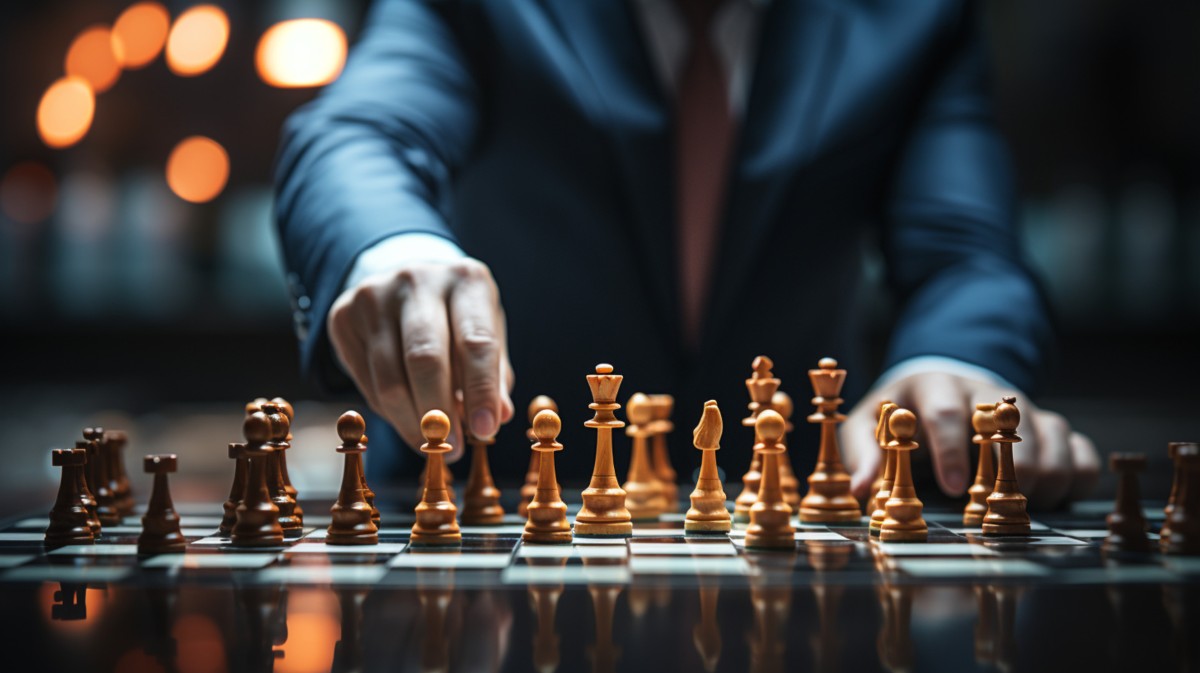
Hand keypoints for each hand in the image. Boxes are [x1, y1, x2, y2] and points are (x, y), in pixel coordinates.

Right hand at [327, 258, 515, 459]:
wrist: (404, 283)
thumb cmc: (457, 317)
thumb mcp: (486, 334)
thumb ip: (494, 374)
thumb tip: (499, 416)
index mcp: (466, 280)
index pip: (476, 341)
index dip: (481, 392)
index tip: (485, 430)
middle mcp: (418, 280)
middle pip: (425, 359)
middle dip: (440, 414)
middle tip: (453, 447)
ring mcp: (374, 296)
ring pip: (390, 379)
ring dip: (412, 423)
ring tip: (430, 443)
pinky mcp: (343, 316)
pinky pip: (367, 382)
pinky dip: (390, 412)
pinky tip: (406, 417)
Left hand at [840, 371, 1099, 508]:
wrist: (939, 385)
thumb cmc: (900, 412)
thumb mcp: (869, 425)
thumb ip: (864, 455)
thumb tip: (861, 491)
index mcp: (936, 386)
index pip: (948, 412)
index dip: (952, 451)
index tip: (953, 488)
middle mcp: (987, 392)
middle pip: (1012, 426)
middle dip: (1007, 469)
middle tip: (992, 505)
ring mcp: (1025, 408)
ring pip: (1054, 438)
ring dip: (1044, 479)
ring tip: (1020, 504)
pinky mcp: (1050, 426)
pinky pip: (1082, 450)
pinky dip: (1077, 477)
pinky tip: (1054, 498)